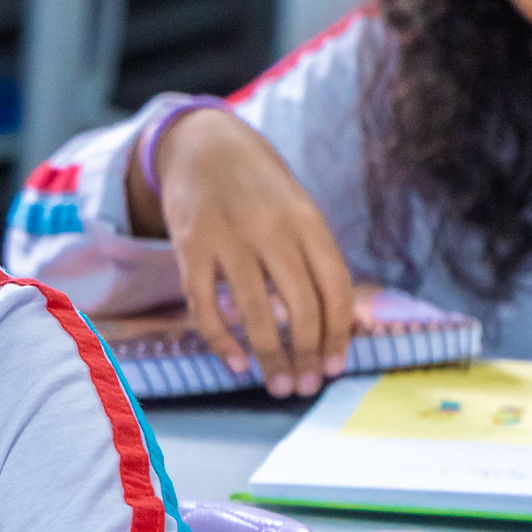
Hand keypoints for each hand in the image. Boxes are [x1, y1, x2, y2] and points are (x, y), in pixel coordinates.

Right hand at [125, 108, 354, 396]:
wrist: (202, 144)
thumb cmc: (257, 187)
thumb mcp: (296, 208)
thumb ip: (314, 256)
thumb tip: (340, 323)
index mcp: (307, 219)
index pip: (335, 286)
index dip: (339, 334)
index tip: (335, 368)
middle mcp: (272, 227)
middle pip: (300, 304)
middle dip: (307, 354)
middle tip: (305, 387)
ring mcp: (229, 236)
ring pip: (257, 311)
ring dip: (270, 356)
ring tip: (277, 386)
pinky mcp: (190, 245)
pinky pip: (206, 305)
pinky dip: (221, 340)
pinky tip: (235, 363)